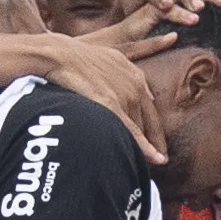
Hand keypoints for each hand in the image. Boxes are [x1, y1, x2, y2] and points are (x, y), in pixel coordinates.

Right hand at [15, 32, 171, 160]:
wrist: (61, 54)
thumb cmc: (77, 58)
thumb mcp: (106, 61)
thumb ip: (120, 77)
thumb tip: (125, 93)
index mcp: (135, 76)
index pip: (151, 109)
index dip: (156, 130)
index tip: (159, 146)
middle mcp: (135, 85)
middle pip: (149, 121)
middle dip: (154, 142)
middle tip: (159, 161)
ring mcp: (125, 95)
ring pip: (141, 128)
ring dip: (145, 147)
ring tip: (146, 165)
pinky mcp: (111, 104)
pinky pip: (133, 131)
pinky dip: (145, 147)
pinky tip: (155, 159)